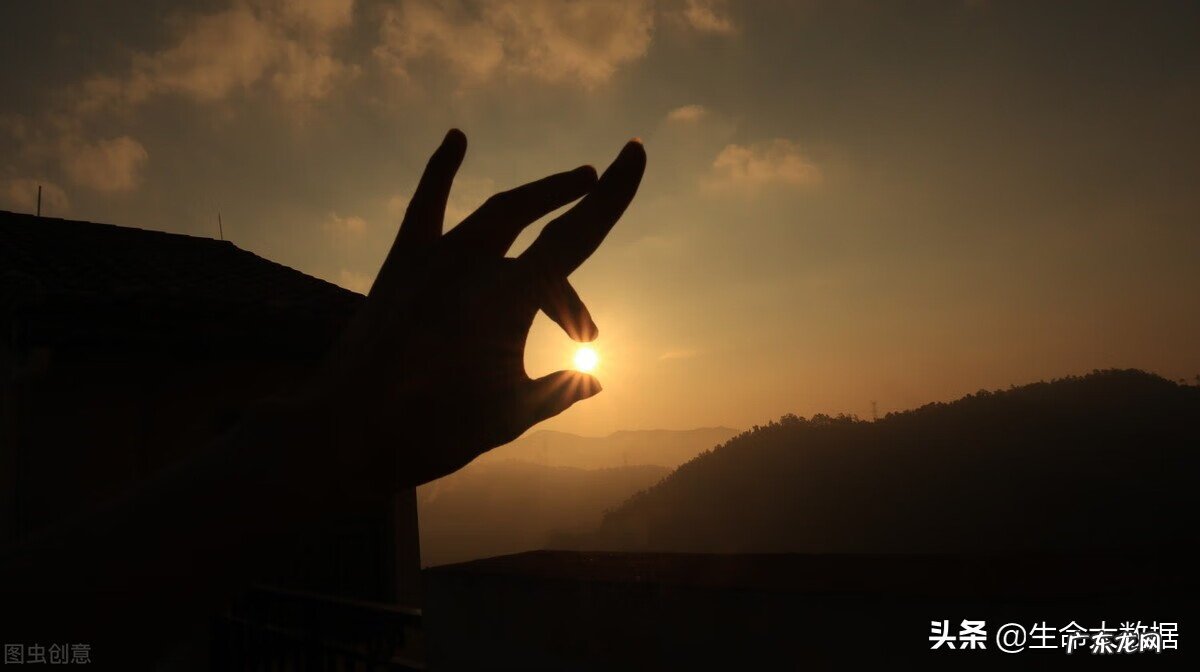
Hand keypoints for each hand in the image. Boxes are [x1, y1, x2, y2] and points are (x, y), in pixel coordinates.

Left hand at [312, 129, 645, 491]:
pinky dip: (441, 171)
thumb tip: (596, 382)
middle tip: (600, 195)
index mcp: (509, 299)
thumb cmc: (433, 431)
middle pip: (543, 226)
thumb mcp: (510, 416)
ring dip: (536, 196)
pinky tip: (456, 138)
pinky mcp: (402, 264)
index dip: (612, 197)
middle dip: (579, 203)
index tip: (636, 154)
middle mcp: (473, 266)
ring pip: (497, 214)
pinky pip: (426, 206)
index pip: (575, 237)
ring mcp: (434, 260)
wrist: (345, 433)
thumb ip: (558, 392)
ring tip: (572, 182)